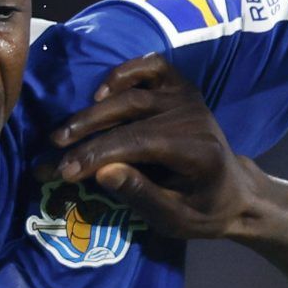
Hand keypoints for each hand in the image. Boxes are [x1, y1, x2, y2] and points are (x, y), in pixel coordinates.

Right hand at [42, 56, 260, 240]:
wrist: (235, 191)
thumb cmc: (202, 210)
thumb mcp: (176, 219)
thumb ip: (142, 195)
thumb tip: (102, 171)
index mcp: (198, 151)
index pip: (139, 143)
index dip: (98, 154)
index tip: (64, 171)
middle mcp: (194, 117)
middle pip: (130, 115)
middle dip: (86, 134)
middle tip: (52, 152)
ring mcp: (188, 98)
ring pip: (133, 94)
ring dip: (93, 111)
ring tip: (64, 132)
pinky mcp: (183, 88)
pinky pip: (152, 68)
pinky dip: (125, 73)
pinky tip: (101, 92)